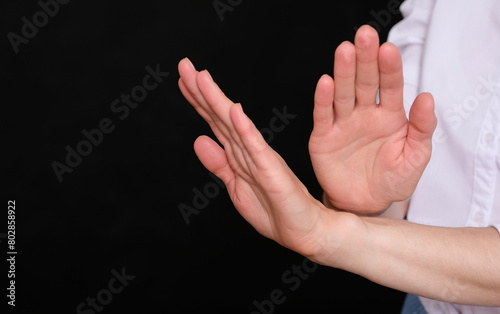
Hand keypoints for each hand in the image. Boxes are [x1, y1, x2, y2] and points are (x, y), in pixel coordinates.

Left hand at [178, 58, 346, 259]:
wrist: (305, 231)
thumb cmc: (275, 210)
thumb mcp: (236, 188)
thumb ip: (219, 164)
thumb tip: (199, 140)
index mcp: (239, 154)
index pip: (215, 121)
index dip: (198, 101)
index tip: (183, 79)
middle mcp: (248, 150)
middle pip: (221, 116)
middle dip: (202, 91)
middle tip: (184, 65)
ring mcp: (260, 158)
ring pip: (234, 125)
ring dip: (217, 101)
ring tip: (202, 78)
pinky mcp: (272, 171)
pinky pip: (255, 148)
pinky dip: (244, 129)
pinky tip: (234, 111)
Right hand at [309, 26, 436, 214]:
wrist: (366, 203)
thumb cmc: (392, 179)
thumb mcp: (416, 158)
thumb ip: (422, 129)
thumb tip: (428, 98)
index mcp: (390, 115)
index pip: (391, 86)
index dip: (390, 68)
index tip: (389, 49)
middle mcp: (365, 114)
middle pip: (365, 82)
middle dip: (365, 59)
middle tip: (364, 36)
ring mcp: (343, 123)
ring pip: (343, 93)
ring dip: (343, 72)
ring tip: (345, 51)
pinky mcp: (324, 137)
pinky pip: (324, 115)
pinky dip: (323, 100)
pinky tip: (325, 83)